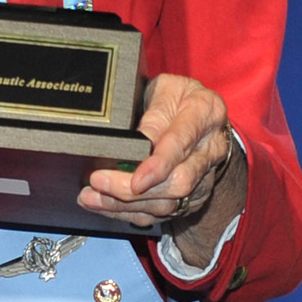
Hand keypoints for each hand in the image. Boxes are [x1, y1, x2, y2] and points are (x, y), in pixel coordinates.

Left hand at [82, 75, 240, 263]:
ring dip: (125, 205)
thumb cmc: (179, 97)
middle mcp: (210, 149)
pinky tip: (105, 206)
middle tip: (98, 182)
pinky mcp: (192, 196)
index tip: (135, 180)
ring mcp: (203, 176)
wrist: (202, 116)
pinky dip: (130, 213)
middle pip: (177, 182)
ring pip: (168, 203)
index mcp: (206, 113)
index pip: (182, 144)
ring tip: (91, 197)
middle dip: (133, 190)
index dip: (159, 165)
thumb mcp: (165, 89)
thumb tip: (134, 142)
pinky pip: (162, 212)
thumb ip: (153, 114)